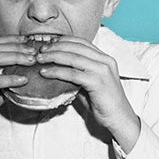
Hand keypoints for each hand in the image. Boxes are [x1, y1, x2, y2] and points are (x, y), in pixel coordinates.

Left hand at [35, 36, 140, 150]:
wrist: (119, 118)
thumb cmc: (103, 103)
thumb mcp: (91, 83)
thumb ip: (79, 74)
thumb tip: (57, 69)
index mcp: (105, 59)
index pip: (82, 42)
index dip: (63, 41)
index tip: (48, 43)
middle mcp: (105, 61)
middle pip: (76, 47)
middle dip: (55, 47)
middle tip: (39, 51)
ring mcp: (102, 71)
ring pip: (73, 58)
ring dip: (53, 57)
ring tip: (39, 59)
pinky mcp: (97, 82)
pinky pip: (73, 73)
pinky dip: (57, 71)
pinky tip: (45, 73)